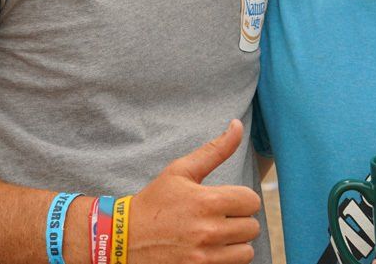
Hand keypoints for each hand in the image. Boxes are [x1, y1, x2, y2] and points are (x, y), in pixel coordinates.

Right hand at [129, 119, 260, 263]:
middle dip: (239, 221)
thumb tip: (237, 124)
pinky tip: (212, 250)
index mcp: (207, 202)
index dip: (242, 199)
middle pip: (252, 227)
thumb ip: (215, 150)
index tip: (229, 201)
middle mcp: (208, 231)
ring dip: (236, 243)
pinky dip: (227, 259)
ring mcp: (203, 256)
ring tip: (218, 235)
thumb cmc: (154, 202)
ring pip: (246, 251)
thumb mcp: (181, 171)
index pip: (252, 201)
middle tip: (220, 218)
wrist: (123, 239)